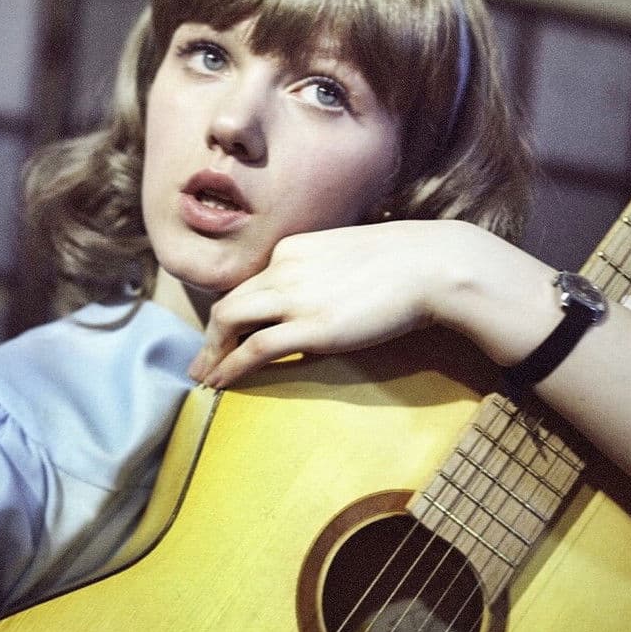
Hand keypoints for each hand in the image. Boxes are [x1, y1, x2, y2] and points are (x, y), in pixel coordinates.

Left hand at [187, 220, 510, 387]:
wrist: (430, 265)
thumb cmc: (406, 263)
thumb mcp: (351, 258)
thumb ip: (325, 274)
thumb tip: (320, 303)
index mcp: (293, 249)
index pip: (252, 283)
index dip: (236, 312)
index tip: (228, 333)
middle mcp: (284, 268)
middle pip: (230, 302)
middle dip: (210, 335)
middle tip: (200, 361)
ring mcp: (295, 297)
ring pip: (230, 321)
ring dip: (212, 352)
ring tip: (204, 376)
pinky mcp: (310, 327)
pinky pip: (254, 348)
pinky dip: (230, 366)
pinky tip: (221, 382)